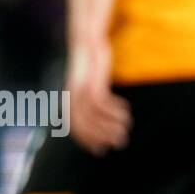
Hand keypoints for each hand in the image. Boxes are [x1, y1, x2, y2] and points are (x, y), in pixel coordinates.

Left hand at [65, 40, 130, 155]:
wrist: (86, 42)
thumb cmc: (89, 67)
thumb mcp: (87, 86)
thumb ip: (88, 103)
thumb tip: (100, 123)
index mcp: (68, 100)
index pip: (74, 127)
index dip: (87, 141)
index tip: (100, 150)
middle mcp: (71, 97)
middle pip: (84, 125)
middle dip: (102, 137)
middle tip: (120, 142)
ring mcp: (81, 89)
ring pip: (94, 116)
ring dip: (112, 125)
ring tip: (126, 127)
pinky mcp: (92, 82)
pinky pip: (102, 103)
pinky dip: (114, 110)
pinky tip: (125, 109)